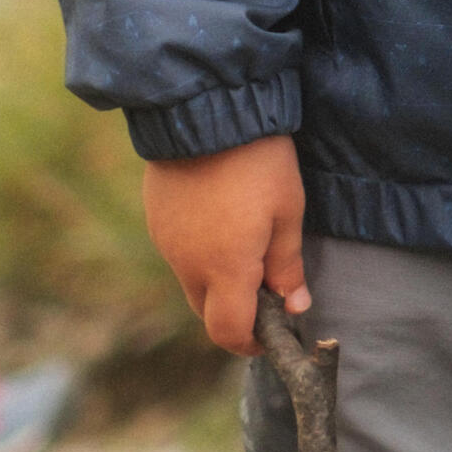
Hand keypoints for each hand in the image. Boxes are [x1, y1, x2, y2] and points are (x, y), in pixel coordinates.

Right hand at [142, 136, 308, 354]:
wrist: (206, 108)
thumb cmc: (258, 160)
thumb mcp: (287, 211)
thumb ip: (287, 265)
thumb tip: (294, 305)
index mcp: (224, 268)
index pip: (230, 333)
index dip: (252, 343)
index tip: (274, 331)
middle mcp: (187, 264)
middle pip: (208, 313)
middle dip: (236, 312)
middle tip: (266, 285)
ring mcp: (166, 242)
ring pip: (191, 282)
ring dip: (217, 280)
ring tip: (247, 243)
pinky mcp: (156, 220)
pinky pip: (178, 253)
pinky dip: (200, 253)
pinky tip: (222, 220)